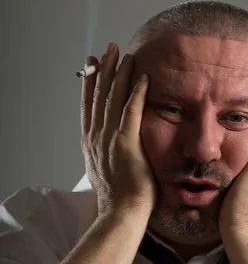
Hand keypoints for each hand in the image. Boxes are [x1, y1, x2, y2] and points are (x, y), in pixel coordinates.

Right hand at [81, 42, 156, 218]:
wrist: (121, 213)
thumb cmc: (118, 197)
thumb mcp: (104, 169)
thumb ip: (105, 152)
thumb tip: (109, 144)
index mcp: (90, 142)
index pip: (89, 105)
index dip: (90, 82)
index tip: (93, 64)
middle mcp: (95, 137)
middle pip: (98, 96)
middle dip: (104, 70)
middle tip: (110, 49)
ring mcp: (109, 140)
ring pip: (112, 99)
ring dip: (120, 75)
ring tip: (126, 55)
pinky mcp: (126, 144)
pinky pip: (131, 113)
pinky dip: (136, 94)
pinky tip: (143, 77)